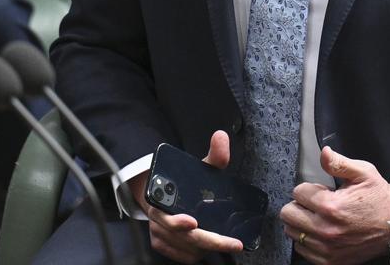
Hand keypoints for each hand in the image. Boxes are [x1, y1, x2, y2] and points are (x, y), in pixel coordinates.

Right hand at [128, 131, 243, 263]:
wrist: (163, 192)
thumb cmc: (187, 182)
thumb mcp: (201, 168)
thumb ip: (214, 155)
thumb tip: (221, 136)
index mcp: (161, 198)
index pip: (167, 214)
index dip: (178, 221)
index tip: (193, 222)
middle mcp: (157, 218)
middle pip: (182, 236)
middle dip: (210, 241)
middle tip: (232, 243)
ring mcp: (158, 233)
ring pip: (186, 248)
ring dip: (206, 247)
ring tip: (225, 240)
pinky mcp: (162, 245)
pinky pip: (183, 256)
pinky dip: (198, 253)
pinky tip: (209, 246)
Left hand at [279, 146, 389, 264]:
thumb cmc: (379, 198)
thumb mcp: (362, 173)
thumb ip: (338, 163)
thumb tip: (324, 153)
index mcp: (332, 207)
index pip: (298, 192)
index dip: (309, 188)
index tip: (321, 191)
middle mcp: (327, 230)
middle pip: (288, 214)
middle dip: (299, 204)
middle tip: (315, 203)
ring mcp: (328, 248)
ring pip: (293, 232)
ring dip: (301, 222)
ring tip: (319, 216)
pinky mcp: (331, 260)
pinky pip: (303, 250)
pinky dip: (307, 240)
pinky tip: (321, 230)